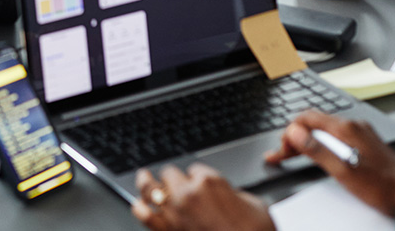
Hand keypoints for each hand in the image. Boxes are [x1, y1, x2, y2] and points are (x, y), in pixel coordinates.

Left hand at [133, 164, 274, 230]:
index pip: (195, 169)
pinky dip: (140, 208)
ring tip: (143, 179)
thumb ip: (235, 194)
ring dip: (146, 183)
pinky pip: (145, 215)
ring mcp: (174, 211)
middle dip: (173, 179)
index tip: (198, 182)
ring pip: (150, 188)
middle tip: (175, 184)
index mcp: (210, 181)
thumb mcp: (255, 206)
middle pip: (170, 174)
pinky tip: (139, 205)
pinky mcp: (167, 230)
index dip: (196, 177)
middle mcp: (188, 193)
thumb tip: (229, 195)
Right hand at [265, 111, 394, 216]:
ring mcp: (362, 134)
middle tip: (284, 155)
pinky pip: (337, 138)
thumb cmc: (382, 187)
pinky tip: (320, 155)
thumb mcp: (343, 171)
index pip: (307, 118)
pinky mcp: (366, 144)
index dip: (290, 132)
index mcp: (347, 129)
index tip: (283, 148)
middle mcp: (354, 126)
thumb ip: (316, 149)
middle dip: (296, 138)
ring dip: (308, 142)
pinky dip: (323, 145)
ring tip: (296, 155)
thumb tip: (294, 132)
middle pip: (315, 124)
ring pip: (325, 131)